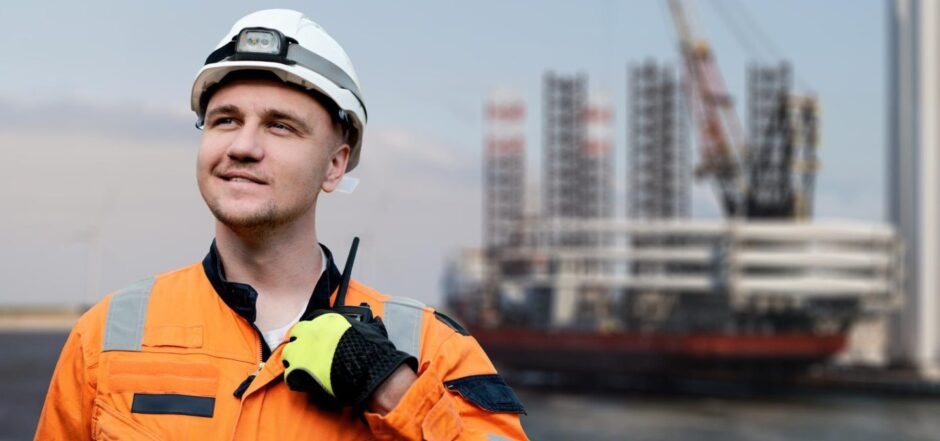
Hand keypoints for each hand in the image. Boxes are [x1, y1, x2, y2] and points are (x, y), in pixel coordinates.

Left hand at [282, 310, 417, 410]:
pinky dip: (295, 379)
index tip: (320, 339)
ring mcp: (301, 349)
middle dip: (301, 342)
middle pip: (297, 333)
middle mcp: (311, 331)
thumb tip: (375, 322)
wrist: (366, 370)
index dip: (316, 331)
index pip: (314, 320)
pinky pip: (288, 374)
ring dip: (294, 359)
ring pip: (288, 352)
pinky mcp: (297, 369)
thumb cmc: (371, 351)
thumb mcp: (371, 331)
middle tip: (309, 353)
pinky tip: (305, 383)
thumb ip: (367, 325)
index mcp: (328, 320)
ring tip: (304, 369)